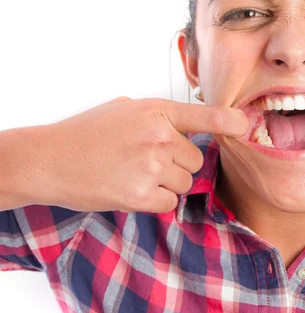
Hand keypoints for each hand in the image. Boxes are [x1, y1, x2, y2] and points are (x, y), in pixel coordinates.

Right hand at [34, 97, 247, 213]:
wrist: (50, 159)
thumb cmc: (85, 133)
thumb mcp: (124, 109)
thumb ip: (157, 117)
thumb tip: (181, 130)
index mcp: (156, 111)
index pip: (203, 116)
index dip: (229, 121)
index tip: (246, 125)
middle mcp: (159, 137)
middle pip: (195, 161)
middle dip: (178, 165)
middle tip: (147, 161)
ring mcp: (152, 167)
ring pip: (184, 183)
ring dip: (167, 184)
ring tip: (134, 174)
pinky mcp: (142, 196)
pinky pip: (169, 203)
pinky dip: (156, 201)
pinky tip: (131, 189)